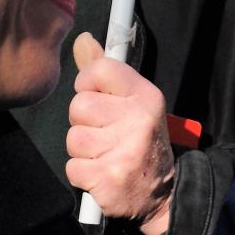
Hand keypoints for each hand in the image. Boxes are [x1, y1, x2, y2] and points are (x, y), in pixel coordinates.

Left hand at [66, 33, 174, 234]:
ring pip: (73, 138)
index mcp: (145, 96)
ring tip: (104, 154)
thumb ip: (105, 72)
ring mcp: (124, 150)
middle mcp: (138, 120)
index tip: (98, 99)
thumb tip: (82, 40)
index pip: (99, 69)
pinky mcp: (108, 179)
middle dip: (84, 122)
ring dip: (83, 150)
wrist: (162, 194)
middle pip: (78, 105)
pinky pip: (72, 167)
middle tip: (106, 133)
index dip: (88, 84)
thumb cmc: (142, 140)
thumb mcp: (133, 102)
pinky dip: (82, 173)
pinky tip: (101, 173)